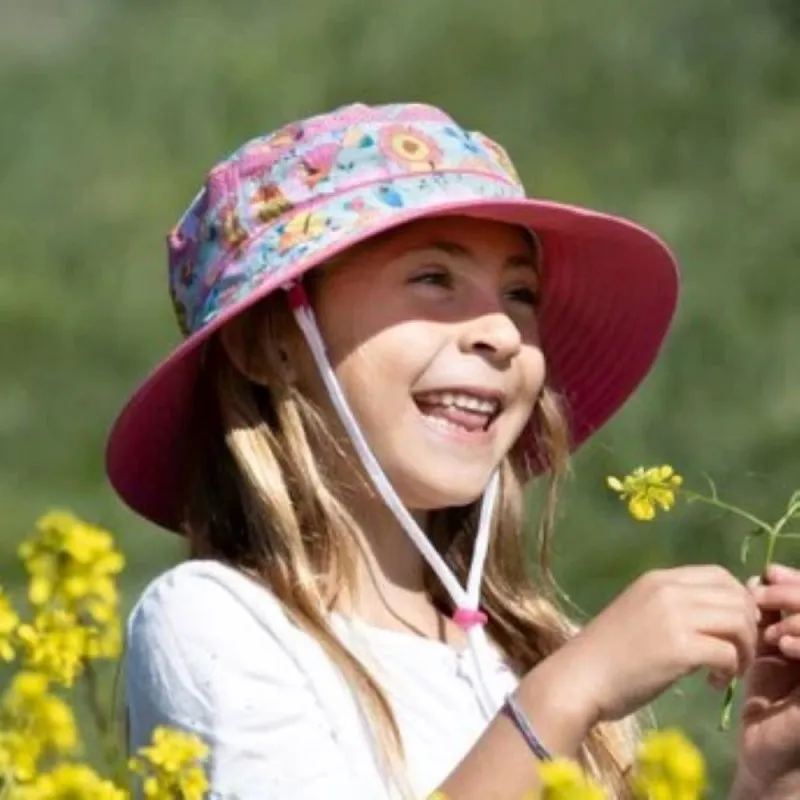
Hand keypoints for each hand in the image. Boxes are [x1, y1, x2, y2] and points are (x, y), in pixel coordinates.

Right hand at [556, 565, 758, 723]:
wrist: (579, 677)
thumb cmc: (607, 653)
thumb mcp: (641, 614)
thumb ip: (676, 607)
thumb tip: (719, 616)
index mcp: (658, 579)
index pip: (719, 574)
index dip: (738, 600)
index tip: (732, 629)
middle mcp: (667, 589)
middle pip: (735, 596)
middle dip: (748, 627)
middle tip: (736, 653)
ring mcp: (673, 616)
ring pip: (738, 622)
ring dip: (744, 649)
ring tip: (728, 669)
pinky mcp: (679, 647)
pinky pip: (728, 652)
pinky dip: (730, 670)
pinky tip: (712, 682)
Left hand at [731, 564, 799, 796]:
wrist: (762, 748)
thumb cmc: (762, 697)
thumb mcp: (762, 647)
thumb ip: (767, 615)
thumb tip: (762, 576)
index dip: (797, 581)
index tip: (769, 573)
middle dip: (796, 594)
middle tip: (765, 592)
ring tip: (771, 624)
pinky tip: (782, 644)